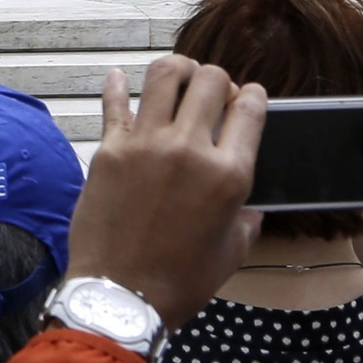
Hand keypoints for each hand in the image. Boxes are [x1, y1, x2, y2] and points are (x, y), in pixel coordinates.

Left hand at [65, 55, 265, 329]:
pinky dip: (117, 86)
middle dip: (218, 79)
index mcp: (229, 174)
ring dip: (177, 69)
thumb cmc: (182, 280)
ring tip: (178, 76)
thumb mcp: (233, 248)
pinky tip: (119, 78)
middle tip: (213, 91)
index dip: (254, 95)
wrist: (122, 293)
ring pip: (164, 76)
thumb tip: (246, 195)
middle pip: (210, 80)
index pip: (250, 110)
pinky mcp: (108, 148)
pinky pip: (114, 103)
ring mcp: (145, 144)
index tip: (250, 95)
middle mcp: (189, 149)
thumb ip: (246, 212)